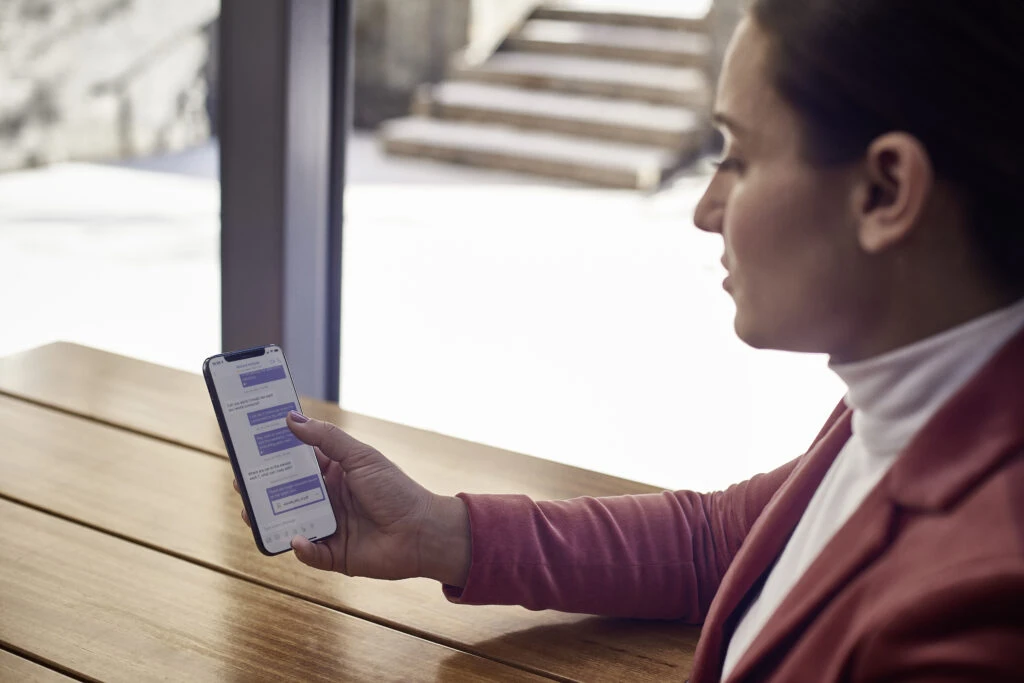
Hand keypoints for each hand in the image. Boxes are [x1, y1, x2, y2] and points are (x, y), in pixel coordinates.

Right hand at [234, 412, 470, 586]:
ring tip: (251, 512)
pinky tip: (296, 539)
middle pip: (287, 493)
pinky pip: (310, 552)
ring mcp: (329, 527)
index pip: (297, 461)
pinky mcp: (334, 555)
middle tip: (240, 480)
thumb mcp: (360, 457)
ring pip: (291, 522)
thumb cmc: (396, 490)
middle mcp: (327, 499)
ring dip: (270, 519)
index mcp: (334, 473)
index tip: (248, 445)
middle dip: (262, 488)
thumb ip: (326, 439)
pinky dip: (301, 547)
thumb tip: (290, 418)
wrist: (423, 532)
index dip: (274, 454)